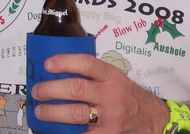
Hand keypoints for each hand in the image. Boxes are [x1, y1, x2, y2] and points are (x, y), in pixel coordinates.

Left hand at [30, 54, 165, 132]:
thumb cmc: (126, 95)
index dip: (65, 62)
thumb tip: (56, 73)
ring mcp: (110, 117)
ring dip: (52, 113)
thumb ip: (92, 75)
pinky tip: (53, 130)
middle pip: (76, 89)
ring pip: (76, 114)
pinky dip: (64, 132)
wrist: (152, 119)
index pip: (87, 64)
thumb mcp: (114, 78)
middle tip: (37, 91)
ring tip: (40, 112)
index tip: (47, 64)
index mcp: (111, 76)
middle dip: (50, 90)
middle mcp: (111, 95)